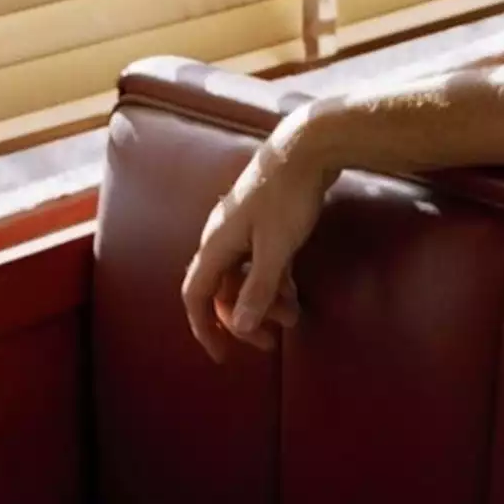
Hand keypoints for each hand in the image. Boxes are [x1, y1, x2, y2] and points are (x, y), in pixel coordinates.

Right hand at [181, 115, 333, 362]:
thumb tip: (238, 326)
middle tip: (271, 343)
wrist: (307, 147)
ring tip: (294, 316)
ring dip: (265, 302)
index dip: (204, 328)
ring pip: (245, 278)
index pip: (196, 296)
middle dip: (244, 320)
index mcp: (216, 245)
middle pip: (222, 292)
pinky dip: (275, 283)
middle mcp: (222, 238)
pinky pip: (261, 264)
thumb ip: (258, 290)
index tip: (222, 356)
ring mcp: (243, 230)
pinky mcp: (264, 224)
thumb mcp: (277, 250)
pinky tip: (295, 294)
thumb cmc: (289, 196)